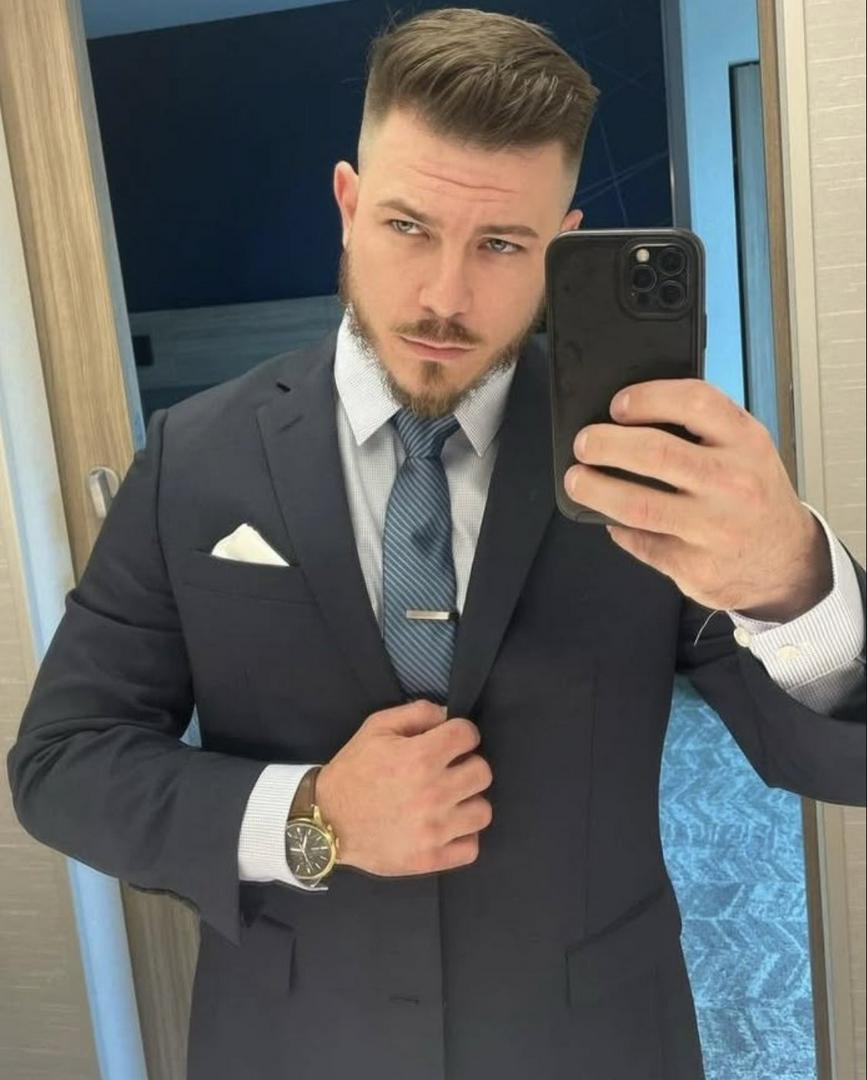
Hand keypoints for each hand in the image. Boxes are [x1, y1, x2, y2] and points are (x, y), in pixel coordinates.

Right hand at [315, 700, 492, 877]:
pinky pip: (471, 848)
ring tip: (449, 801)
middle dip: (468, 766)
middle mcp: (433, 793)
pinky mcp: (430, 859)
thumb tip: (448, 715)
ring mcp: (434, 830)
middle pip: (483, 773)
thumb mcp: (377, 727)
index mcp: (420, 757)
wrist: (325, 819)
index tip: (450, 742)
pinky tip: (446, 827)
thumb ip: (417, 713)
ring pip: (483, 811)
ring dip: (468, 803)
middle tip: (448, 771)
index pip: (468, 735)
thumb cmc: (354, 770)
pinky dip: (462, 837)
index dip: (461, 733)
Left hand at [564, 378, 832, 619]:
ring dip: (596, 490)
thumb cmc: (754, 497)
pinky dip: (619, 529)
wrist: (788, 562)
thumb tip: (628, 421)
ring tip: (577, 481)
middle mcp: (733, 483)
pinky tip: (613, 520)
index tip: (618, 405)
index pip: (694, 402)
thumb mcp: (748, 451)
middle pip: (655, 453)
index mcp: (746, 442)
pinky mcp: (695, 566)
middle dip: (606, 444)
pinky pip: (640, 542)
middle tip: (584, 444)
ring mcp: (714, 528)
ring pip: (638, 505)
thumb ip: (703, 431)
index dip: (648, 398)